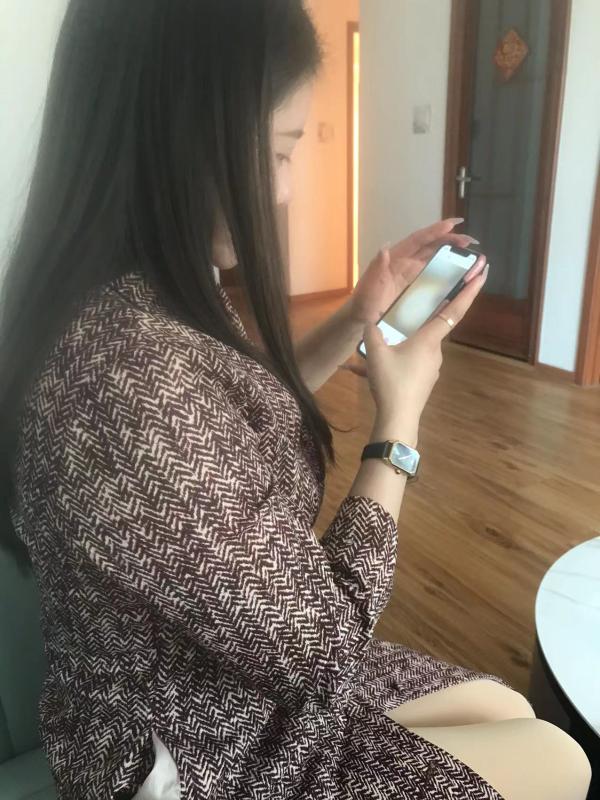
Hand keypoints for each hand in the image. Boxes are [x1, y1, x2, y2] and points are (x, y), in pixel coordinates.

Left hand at [348, 218, 478, 326]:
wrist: (361, 318)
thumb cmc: (363, 302)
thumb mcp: (368, 286)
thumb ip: (376, 268)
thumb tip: (385, 248)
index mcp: (395, 257)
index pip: (418, 240)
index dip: (435, 231)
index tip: (453, 224)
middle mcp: (405, 262)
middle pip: (431, 246)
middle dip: (450, 240)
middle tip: (470, 241)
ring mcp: (411, 273)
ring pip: (434, 257)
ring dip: (451, 253)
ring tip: (469, 252)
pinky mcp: (415, 286)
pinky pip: (433, 274)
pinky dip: (446, 270)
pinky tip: (459, 273)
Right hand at [361, 259, 488, 424]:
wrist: (398, 418)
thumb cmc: (391, 382)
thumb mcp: (375, 353)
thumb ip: (373, 332)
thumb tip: (370, 320)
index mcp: (429, 339)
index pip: (454, 309)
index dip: (470, 290)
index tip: (484, 272)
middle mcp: (436, 351)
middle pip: (433, 326)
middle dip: (427, 316)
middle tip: (419, 303)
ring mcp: (432, 367)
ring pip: (420, 346)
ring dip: (406, 343)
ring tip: (383, 351)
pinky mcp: (426, 380)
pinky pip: (414, 361)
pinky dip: (402, 359)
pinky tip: (385, 367)